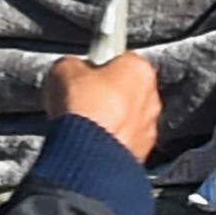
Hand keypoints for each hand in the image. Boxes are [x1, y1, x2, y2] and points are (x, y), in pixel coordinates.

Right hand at [44, 46, 163, 161]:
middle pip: (127, 88)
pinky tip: (88, 141)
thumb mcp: (65, 69)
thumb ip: (73, 64)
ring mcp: (147, 128)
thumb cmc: (83, 110)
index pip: (121, 57)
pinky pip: (122, 140)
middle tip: (82, 98)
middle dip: (106, 93)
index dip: (99, 63)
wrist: (88, 156)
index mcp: (139, 69)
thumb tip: (69, 68)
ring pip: (127, 117)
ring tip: (83, 123)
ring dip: (109, 119)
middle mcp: (150, 97)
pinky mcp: (140, 152)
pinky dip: (109, 141)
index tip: (85, 70)